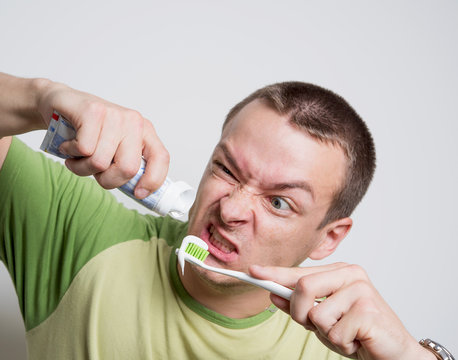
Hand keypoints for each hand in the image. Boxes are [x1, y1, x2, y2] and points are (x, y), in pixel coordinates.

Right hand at [36, 80, 168, 197]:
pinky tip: (68, 144)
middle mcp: (133, 121)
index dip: (153, 180)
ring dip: (81, 167)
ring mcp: (114, 114)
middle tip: (94, 171)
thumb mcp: (113, 150)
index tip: (138, 193)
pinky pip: (84, 149)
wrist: (57, 104)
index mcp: (144, 132)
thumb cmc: (86, 132)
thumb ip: (126, 166)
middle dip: (107, 179)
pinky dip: (70, 153)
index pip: (161, 158)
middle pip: (128, 168)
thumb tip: (140, 193)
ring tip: (77, 155)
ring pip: (101, 162)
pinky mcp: (93, 111)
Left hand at [250, 263, 434, 359]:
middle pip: (303, 288)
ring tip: (345, 334)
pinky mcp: (368, 310)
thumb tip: (273, 293)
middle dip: (301, 313)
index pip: (300, 273)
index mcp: (340, 272)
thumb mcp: (323, 320)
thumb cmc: (358, 333)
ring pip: (316, 314)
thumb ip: (299, 306)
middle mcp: (351, 275)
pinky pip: (334, 332)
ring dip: (326, 333)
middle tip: (317, 326)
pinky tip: (356, 340)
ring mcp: (361, 290)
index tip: (252, 271)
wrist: (394, 353)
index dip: (274, 273)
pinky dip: (341, 343)